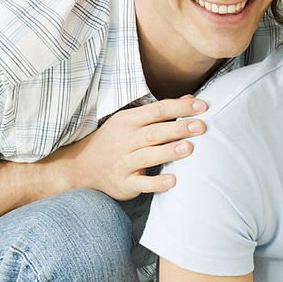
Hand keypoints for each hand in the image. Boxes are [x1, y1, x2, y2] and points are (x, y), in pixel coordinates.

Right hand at [52, 95, 206, 199]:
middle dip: (178, 128)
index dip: (180, 107)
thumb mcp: (131, 121)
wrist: (80, 167)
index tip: (202, 106)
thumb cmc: (114, 141)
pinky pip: (142, 183)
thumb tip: (190, 98)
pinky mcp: (124, 183)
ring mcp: (123, 162)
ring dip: (169, 152)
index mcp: (128, 121)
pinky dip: (157, 183)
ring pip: (149, 156)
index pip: (157, 110)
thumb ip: (160, 112)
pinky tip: (172, 181)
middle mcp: (125, 140)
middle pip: (155, 132)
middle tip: (201, 126)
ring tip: (189, 148)